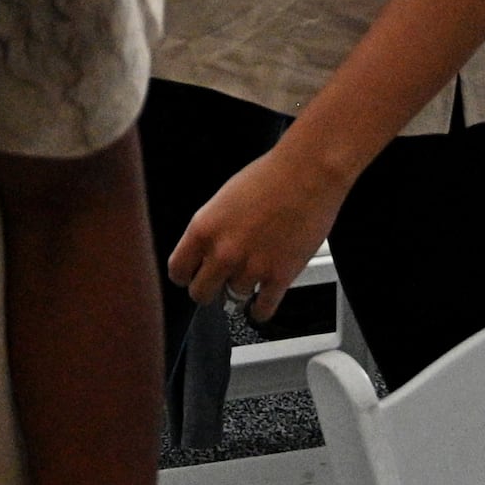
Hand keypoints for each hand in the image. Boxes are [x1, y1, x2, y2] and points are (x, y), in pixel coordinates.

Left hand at [167, 142, 350, 324]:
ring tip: (249, 277)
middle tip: (219, 282)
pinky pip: (261, 310)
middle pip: (201, 294)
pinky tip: (261, 302)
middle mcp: (222, 253)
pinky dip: (260, 310)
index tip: (193, 275)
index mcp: (202, 229)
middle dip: (210, 289)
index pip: (177, 271)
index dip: (186, 275)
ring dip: (240, 291)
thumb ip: (210, 231)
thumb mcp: (222, 200)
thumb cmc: (268, 177)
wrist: (307, 173)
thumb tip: (205, 254)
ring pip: (233, 300)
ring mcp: (251, 268)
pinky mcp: (279, 277)